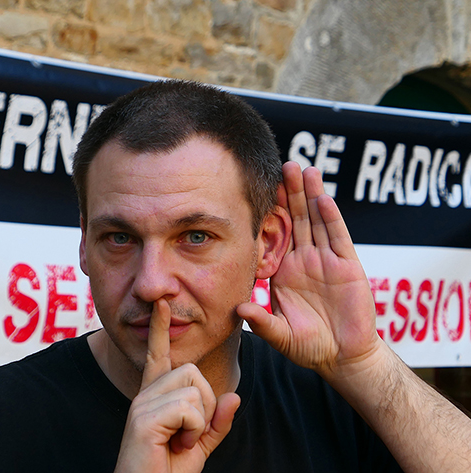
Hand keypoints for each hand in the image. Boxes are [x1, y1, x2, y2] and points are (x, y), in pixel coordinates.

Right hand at [114, 299, 239, 472]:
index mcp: (154, 396)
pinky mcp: (143, 419)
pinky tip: (177, 444)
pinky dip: (193, 431)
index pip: (158, 354)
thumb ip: (216, 422)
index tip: (161, 304)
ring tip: (180, 441)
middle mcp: (145, 394)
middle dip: (205, 404)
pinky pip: (188, 408)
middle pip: (192, 371)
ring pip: (193, 389)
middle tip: (189, 433)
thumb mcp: (199, 445)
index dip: (160, 328)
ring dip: (199, 421)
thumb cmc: (167, 471)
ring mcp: (142, 405)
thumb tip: (234, 397)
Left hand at [238, 162, 383, 378]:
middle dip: (290, 193)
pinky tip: (323, 198)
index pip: (275, 235)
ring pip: (317, 221)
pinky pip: (338, 238)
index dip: (269, 213)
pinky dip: (331, 218)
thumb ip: (262, 323)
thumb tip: (240, 309)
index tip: (257, 189)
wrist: (343, 356)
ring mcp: (326, 261)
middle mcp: (304, 260)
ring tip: (304, 169)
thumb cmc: (310, 346)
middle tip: (283, 165)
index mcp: (284, 271)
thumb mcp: (281, 335)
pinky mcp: (347, 266)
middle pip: (296, 219)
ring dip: (311, 195)